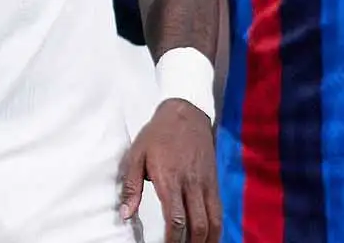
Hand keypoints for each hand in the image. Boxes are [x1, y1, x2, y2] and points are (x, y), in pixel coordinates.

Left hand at [119, 99, 220, 242]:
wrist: (185, 113)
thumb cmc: (157, 134)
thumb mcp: (136, 155)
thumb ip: (131, 187)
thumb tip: (125, 214)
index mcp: (170, 179)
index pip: (176, 219)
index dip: (172, 239)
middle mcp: (191, 183)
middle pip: (197, 225)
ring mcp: (206, 183)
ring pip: (213, 221)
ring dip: (206, 240)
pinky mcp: (214, 182)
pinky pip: (219, 211)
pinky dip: (216, 229)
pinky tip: (208, 238)